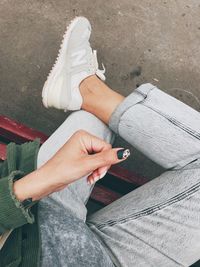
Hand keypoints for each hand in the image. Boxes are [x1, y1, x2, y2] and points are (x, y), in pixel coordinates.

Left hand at [13, 130, 129, 200]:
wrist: (48, 180)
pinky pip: (93, 162)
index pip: (106, 147)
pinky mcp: (80, 155)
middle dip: (101, 167)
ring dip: (97, 170)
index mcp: (84, 136)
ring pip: (99, 159)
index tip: (99, 172)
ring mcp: (81, 147)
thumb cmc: (62, 170)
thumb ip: (107, 158)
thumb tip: (124, 152)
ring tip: (91, 178)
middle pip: (103, 153)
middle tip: (95, 175)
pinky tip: (89, 177)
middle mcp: (83, 139)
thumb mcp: (88, 164)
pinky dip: (93, 170)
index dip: (106, 161)